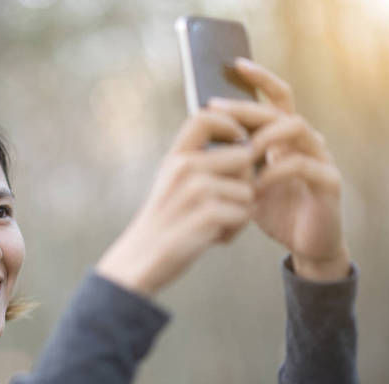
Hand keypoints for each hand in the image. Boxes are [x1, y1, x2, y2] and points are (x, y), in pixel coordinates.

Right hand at [95, 110, 258, 296]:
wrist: (140, 260)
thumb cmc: (165, 224)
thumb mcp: (172, 184)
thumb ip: (198, 164)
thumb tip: (246, 148)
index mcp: (175, 157)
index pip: (205, 118)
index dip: (230, 124)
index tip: (238, 141)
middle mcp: (184, 167)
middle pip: (244, 157)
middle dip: (246, 182)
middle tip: (226, 205)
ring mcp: (196, 190)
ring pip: (248, 191)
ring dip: (240, 213)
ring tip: (213, 226)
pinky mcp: (207, 214)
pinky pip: (244, 214)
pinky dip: (234, 231)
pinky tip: (213, 238)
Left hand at [208, 58, 349, 280]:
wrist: (305, 245)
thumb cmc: (274, 210)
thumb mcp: (245, 182)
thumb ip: (231, 159)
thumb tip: (197, 134)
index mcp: (286, 138)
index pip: (278, 98)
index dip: (261, 79)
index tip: (235, 65)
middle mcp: (307, 141)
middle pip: (280, 110)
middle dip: (246, 107)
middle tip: (216, 109)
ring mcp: (321, 159)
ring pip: (297, 128)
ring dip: (263, 136)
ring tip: (238, 148)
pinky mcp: (329, 182)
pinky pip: (303, 165)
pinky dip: (275, 171)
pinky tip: (255, 183)